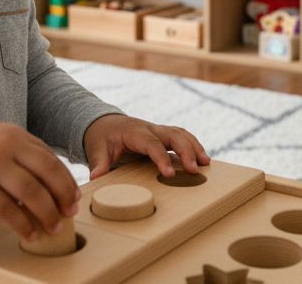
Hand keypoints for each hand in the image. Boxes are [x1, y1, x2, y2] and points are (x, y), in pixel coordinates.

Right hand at [0, 121, 80, 242]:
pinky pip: (7, 212)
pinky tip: (30, 234)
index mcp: (15, 135)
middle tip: (69, 213)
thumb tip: (60, 182)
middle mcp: (4, 149)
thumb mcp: (2, 139)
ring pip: (29, 194)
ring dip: (46, 214)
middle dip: (62, 197)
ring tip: (53, 228)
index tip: (75, 198)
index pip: (51, 160)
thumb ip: (28, 154)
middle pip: (46, 175)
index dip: (67, 182)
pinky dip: (23, 225)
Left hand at [83, 114, 209, 179]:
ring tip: (206, 164)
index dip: (161, 158)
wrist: (104, 123)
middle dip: (186, 151)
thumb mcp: (96, 149)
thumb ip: (98, 162)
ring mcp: (158, 130)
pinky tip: (202, 159)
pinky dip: (193, 145)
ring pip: (181, 134)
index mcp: (134, 131)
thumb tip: (96, 177)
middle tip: (195, 170)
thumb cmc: (101, 138)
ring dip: (194, 147)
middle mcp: (150, 128)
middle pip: (173, 135)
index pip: (151, 144)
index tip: (170, 174)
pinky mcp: (163, 135)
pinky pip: (182, 137)